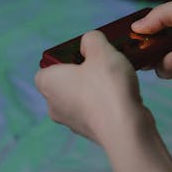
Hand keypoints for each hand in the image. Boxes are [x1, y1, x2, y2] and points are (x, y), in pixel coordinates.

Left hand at [35, 31, 151, 147]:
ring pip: (83, 97)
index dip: (70, 57)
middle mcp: (52, 104)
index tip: (91, 55)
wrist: (124, 127)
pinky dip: (108, 104)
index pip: (50, 65)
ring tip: (120, 82)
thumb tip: (89, 43)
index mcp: (47, 82)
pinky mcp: (89, 132)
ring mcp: (70, 121)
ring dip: (99, 89)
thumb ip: (92, 39)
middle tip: (107, 65)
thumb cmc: (107, 86)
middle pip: (68, 81)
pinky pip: (96, 111)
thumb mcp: (102, 50)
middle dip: (87, 73)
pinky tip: (124, 98)